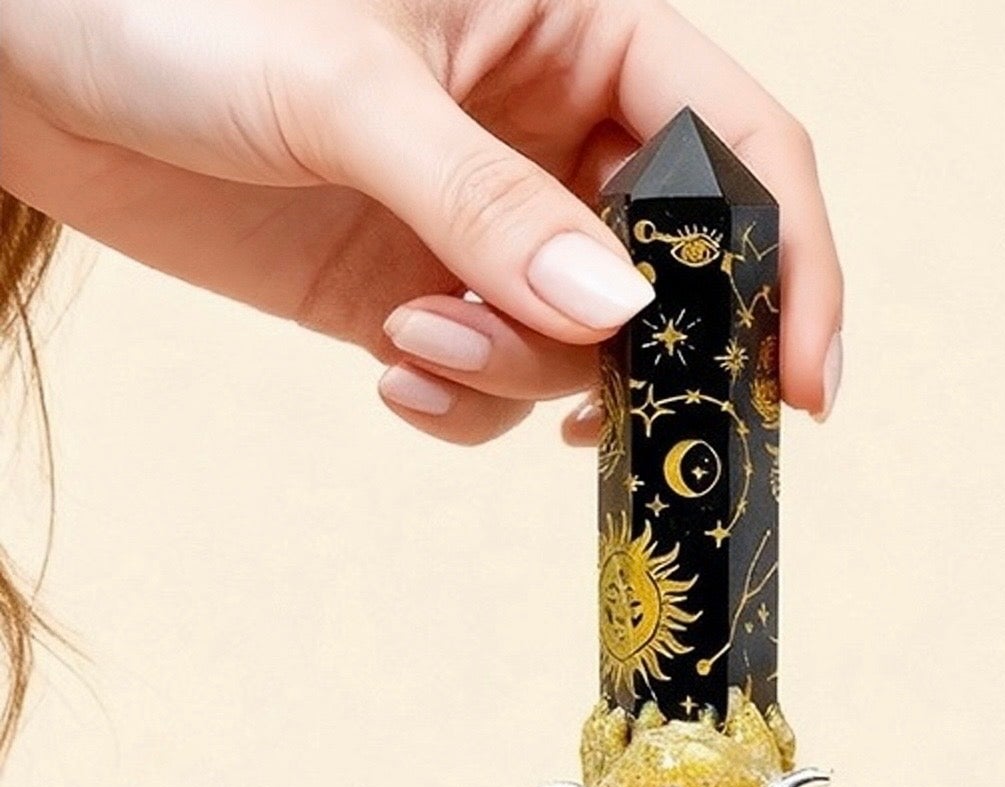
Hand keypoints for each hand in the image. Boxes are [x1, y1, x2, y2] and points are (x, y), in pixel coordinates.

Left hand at [0, 0, 842, 444]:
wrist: (30, 63)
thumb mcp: (347, 83)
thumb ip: (484, 200)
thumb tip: (613, 310)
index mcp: (577, 25)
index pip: (738, 144)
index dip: (791, 262)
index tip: (802, 381)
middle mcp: (550, 129)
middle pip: (674, 268)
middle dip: (640, 351)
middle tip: (598, 404)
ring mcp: (488, 222)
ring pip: (579, 344)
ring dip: (518, 374)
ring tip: (415, 341)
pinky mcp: (424, 291)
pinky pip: (496, 382)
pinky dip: (464, 403)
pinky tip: (393, 373)